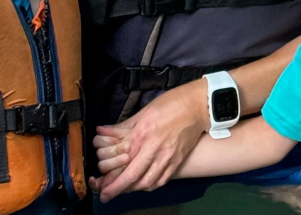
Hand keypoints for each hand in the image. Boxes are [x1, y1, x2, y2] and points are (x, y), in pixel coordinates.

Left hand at [92, 84, 206, 200]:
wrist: (198, 106)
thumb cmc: (170, 104)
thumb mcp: (143, 112)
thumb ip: (123, 127)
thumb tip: (103, 132)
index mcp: (142, 135)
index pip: (123, 163)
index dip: (112, 179)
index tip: (102, 188)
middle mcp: (154, 149)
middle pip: (134, 177)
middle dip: (118, 189)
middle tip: (107, 196)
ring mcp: (168, 157)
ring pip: (148, 182)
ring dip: (133, 188)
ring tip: (124, 189)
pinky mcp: (177, 160)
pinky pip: (162, 180)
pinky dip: (150, 185)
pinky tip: (143, 184)